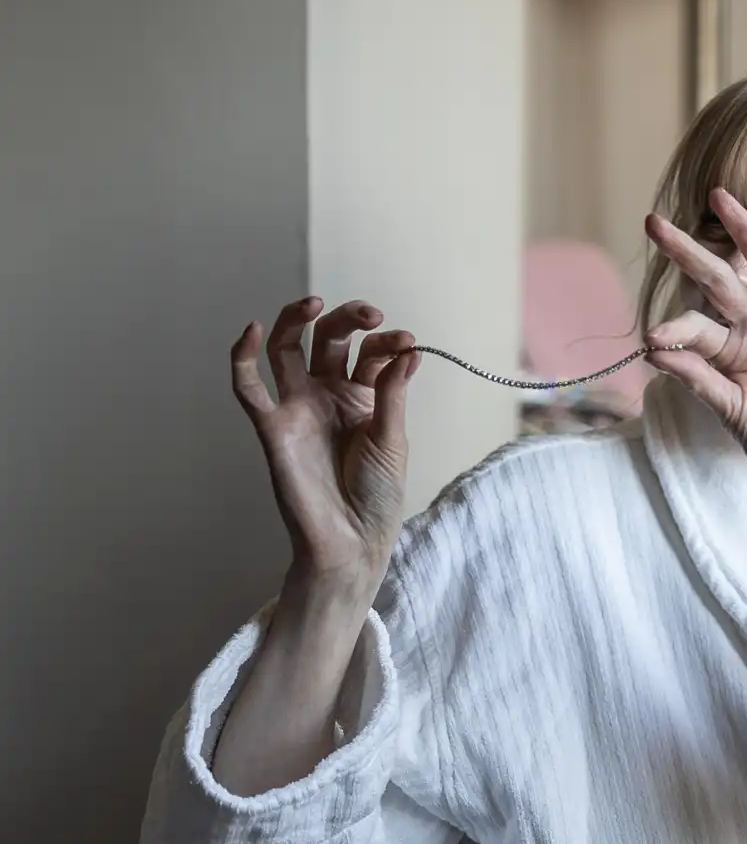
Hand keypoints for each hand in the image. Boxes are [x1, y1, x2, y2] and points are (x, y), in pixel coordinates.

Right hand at [230, 297, 417, 587]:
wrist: (353, 541)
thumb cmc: (376, 495)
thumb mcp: (392, 440)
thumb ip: (392, 394)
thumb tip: (408, 351)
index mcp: (361, 397)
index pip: (368, 353)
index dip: (386, 342)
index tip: (406, 341)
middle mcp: (327, 395)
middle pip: (328, 340)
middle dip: (348, 320)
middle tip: (371, 314)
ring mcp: (298, 407)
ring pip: (286, 350)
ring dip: (296, 320)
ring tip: (315, 303)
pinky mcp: (272, 427)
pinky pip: (248, 387)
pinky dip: (241, 357)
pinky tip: (252, 330)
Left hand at [642, 190, 746, 528]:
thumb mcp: (729, 412)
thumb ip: (697, 378)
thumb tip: (654, 349)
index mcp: (730, 353)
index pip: (696, 325)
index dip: (675, 326)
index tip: (653, 339)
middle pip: (719, 281)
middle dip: (687, 252)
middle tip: (653, 222)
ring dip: (745, 233)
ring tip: (719, 198)